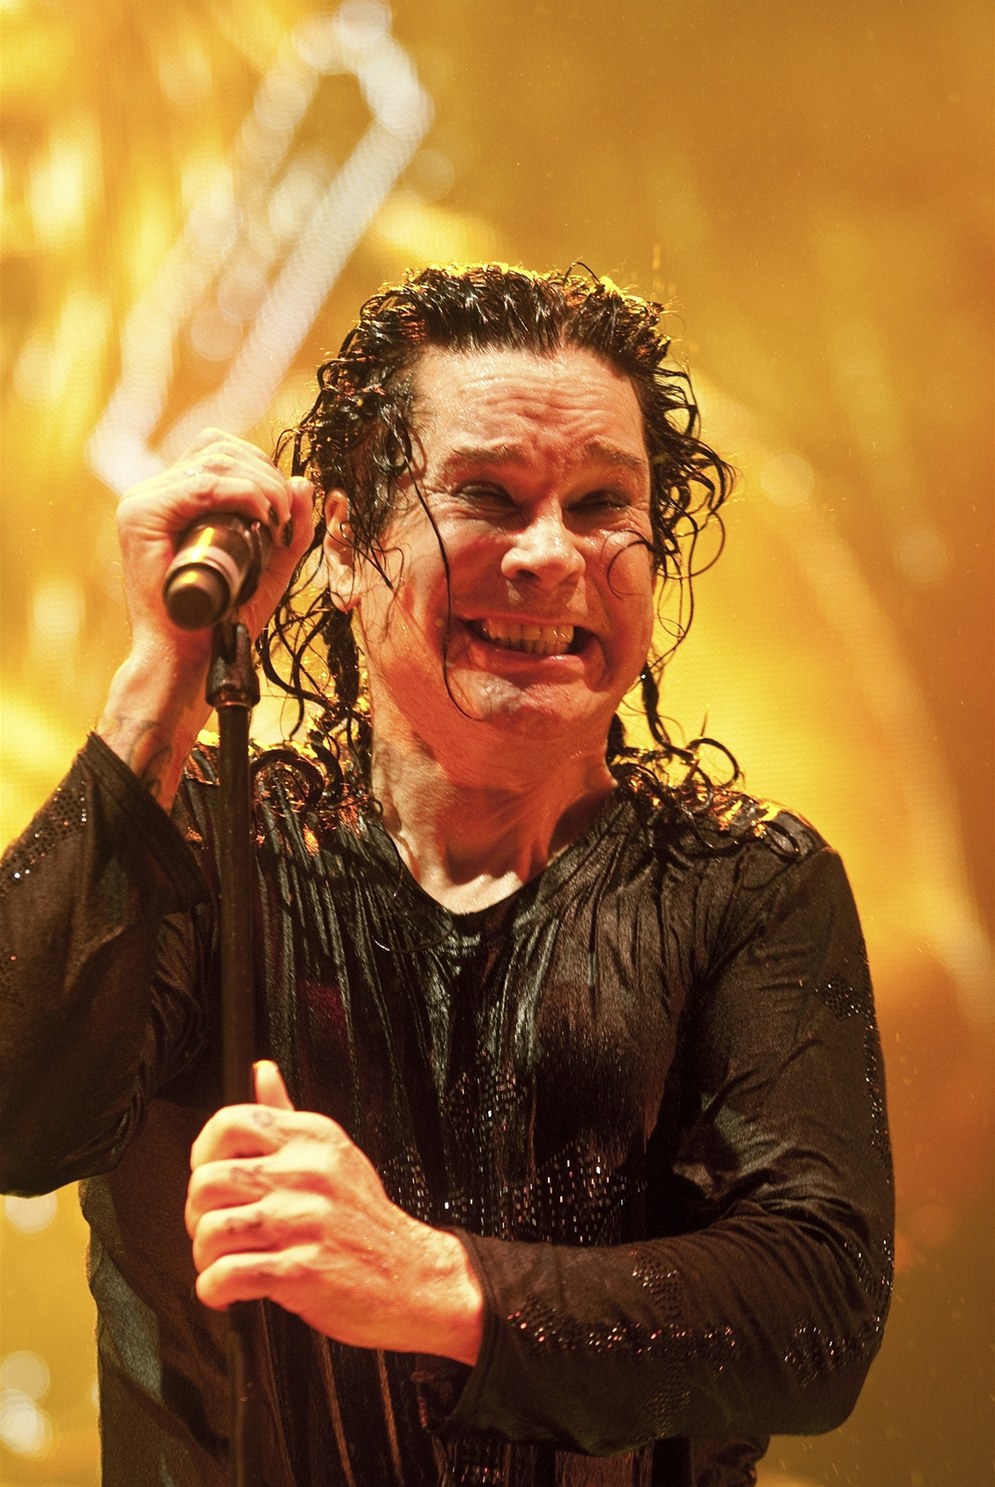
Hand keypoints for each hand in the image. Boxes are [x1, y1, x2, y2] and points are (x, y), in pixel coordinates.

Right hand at [98, 431, 313, 802]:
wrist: (190, 661)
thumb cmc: (223, 620)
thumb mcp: (269, 567)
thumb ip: (290, 529)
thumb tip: (303, 483)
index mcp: (178, 501)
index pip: (221, 453)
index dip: (261, 468)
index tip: (285, 509)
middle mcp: (155, 495)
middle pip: (218, 447)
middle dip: (265, 473)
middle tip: (285, 516)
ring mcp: (142, 503)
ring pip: (213, 460)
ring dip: (260, 483)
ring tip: (277, 520)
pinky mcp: (140, 518)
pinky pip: (200, 485)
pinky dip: (241, 493)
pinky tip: (262, 515)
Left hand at [185, 1062, 483, 1365]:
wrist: (412, 1277)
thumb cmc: (364, 1219)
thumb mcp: (334, 1154)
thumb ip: (288, 1116)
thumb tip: (261, 1071)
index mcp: (313, 1138)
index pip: (230, 1123)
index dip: (204, 1154)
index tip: (211, 1180)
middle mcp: (307, 1173)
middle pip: (207, 1181)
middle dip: (196, 1215)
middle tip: (213, 1233)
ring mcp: (305, 1221)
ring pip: (211, 1231)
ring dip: (204, 1258)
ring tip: (221, 1264)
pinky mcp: (303, 1271)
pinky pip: (227, 1276)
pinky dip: (213, 1290)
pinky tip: (227, 1293)